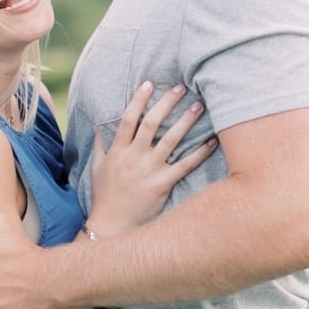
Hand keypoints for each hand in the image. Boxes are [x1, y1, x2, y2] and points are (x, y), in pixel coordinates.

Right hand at [88, 80, 216, 236]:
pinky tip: (211, 141)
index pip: (128, 118)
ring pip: (170, 140)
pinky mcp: (162, 185)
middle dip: (166, 103)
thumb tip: (99, 124)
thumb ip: (100, 144)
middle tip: (181, 87)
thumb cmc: (105, 196)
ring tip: (199, 105)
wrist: (112, 225)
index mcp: (117, 151)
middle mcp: (133, 157)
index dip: (139, 99)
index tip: (150, 83)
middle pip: (151, 123)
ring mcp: (148, 171)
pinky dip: (199, 153)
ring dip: (186, 121)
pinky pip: (185, 165)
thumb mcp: (97, 167)